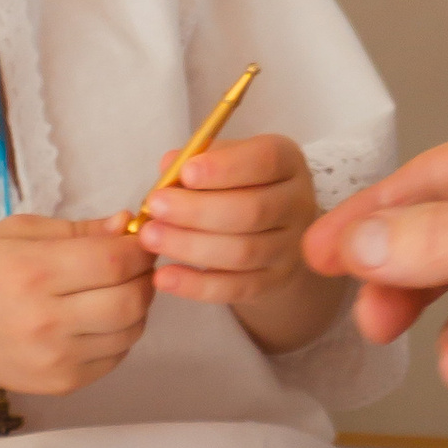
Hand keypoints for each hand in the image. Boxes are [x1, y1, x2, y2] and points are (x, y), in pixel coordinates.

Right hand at [0, 214, 154, 396]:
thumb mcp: (19, 233)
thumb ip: (77, 228)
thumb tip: (126, 224)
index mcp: (33, 272)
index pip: (113, 261)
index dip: (139, 249)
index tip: (140, 241)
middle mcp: (44, 320)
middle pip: (130, 300)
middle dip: (146, 277)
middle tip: (139, 267)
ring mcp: (55, 357)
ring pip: (131, 330)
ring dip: (139, 307)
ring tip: (120, 290)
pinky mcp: (63, 382)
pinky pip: (117, 356)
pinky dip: (122, 334)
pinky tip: (103, 319)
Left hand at [137, 133, 338, 353]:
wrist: (270, 229)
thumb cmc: (237, 185)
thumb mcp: (223, 161)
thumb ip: (195, 159)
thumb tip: (168, 168)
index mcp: (287, 161)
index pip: (265, 161)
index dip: (225, 168)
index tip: (185, 173)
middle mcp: (298, 203)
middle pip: (252, 211)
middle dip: (197, 211)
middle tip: (155, 207)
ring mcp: (291, 247)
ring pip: (243, 252)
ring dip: (190, 246)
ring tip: (150, 238)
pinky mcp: (276, 281)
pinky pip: (236, 288)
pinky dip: (197, 285)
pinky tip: (164, 277)